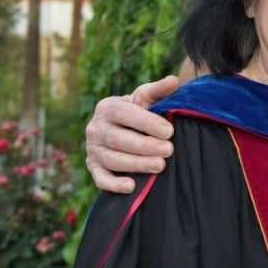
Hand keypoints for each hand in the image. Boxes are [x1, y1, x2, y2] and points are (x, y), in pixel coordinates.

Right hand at [84, 75, 179, 192]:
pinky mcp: (93, 167)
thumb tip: (175, 80)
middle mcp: (95, 128)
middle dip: (145, 146)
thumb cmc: (137, 111)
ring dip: (136, 164)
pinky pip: (100, 178)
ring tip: (159, 166)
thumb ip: (159, 90)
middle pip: (118, 139)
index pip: (125, 114)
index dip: (147, 123)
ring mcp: (92, 149)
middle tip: (169, 150)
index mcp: (107, 107)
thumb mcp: (146, 98)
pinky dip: (114, 184)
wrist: (120, 126)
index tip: (169, 131)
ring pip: (112, 159)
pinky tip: (131, 186)